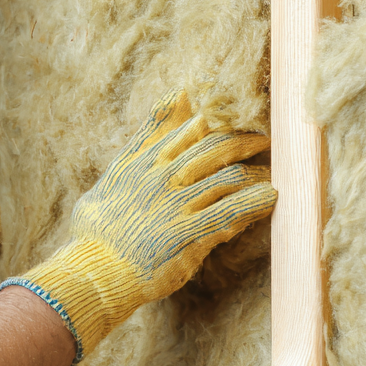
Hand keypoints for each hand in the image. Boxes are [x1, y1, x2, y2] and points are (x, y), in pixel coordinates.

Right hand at [1, 89, 276, 365]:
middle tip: (262, 141)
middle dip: (245, 141)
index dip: (219, 124)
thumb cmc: (99, 226)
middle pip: (217, 147)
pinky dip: (254, 203)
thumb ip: (146, 135)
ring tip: (268, 175)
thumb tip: (175, 96)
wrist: (96, 269)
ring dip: (255, 173)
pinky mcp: (190, 233)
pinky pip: (231, 212)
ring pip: (230, 177)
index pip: (191, 129)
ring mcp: (178, 204)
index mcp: (145, 161)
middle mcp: (163, 177)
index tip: (234, 123)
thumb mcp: (116, 172)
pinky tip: (270, 199)